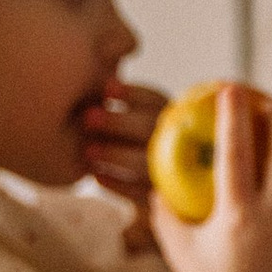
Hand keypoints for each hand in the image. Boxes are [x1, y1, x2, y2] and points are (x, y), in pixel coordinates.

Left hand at [78, 76, 167, 225]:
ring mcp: (180, 176)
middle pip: (152, 130)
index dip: (132, 94)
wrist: (180, 195)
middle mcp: (184, 142)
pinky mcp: (169, 204)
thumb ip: (123, 97)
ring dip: (116, 155)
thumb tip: (100, 66)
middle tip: (87, 117)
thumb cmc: (140, 143)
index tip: (106, 88)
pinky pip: (144, 196)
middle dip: (118, 122)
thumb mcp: (141, 115)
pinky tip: (97, 177)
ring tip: (87, 152)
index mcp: (178, 116)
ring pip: (148, 164)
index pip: (156, 100)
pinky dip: (119, 186)